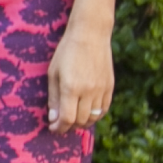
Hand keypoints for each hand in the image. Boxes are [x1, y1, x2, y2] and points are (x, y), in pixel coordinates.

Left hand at [46, 17, 114, 132]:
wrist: (90, 35)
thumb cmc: (67, 52)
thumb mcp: (53, 73)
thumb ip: (54, 98)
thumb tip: (53, 118)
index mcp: (71, 88)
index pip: (67, 119)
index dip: (59, 128)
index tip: (53, 128)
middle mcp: (88, 91)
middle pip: (80, 121)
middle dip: (69, 126)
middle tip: (61, 124)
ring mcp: (101, 90)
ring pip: (94, 117)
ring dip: (82, 122)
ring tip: (73, 119)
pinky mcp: (110, 87)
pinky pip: (104, 109)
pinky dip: (95, 115)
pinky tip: (87, 112)